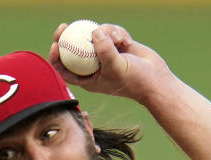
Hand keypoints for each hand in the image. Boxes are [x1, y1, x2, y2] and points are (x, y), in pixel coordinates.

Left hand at [48, 22, 173, 103]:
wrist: (155, 79)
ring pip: (94, 36)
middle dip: (66, 36)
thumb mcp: (115, 67)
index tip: (55, 44)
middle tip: (64, 27)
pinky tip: (125, 40)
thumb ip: (104, 50)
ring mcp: (104, 54)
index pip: (65, 68)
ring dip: (104, 33)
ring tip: (117, 40)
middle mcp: (93, 66)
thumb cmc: (133, 80)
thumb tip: (94, 31)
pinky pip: (110, 32)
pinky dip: (116, 33)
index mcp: (87, 78)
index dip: (55, 57)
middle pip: (73, 49)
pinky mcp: (116, 45)